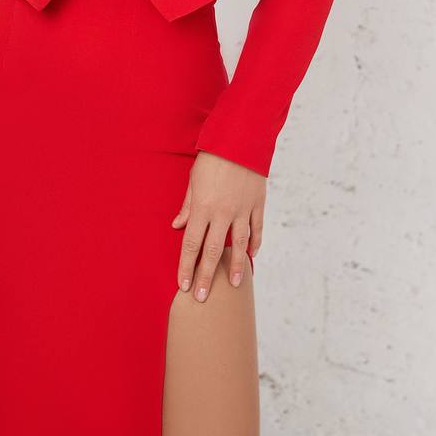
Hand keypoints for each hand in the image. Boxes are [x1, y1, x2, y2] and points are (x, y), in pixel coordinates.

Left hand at [171, 150, 265, 300]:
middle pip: (212, 251)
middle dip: (207, 276)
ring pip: (239, 245)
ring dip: (236, 267)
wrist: (240, 138)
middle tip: (203, 297)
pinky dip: (255, 244)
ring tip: (235, 284)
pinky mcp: (257, 203)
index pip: (191, 244)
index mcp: (202, 206)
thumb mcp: (193, 179)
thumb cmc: (212, 157)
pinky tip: (253, 256)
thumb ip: (187, 205)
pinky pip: (257, 229)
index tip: (183, 285)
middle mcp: (222, 212)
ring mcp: (242, 209)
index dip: (186, 266)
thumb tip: (178, 226)